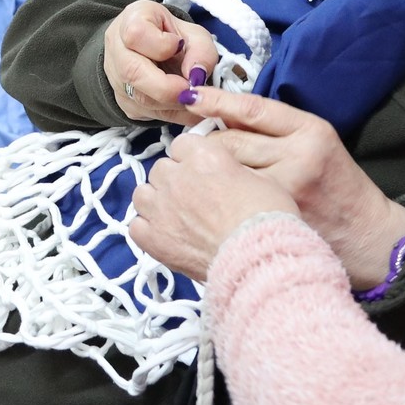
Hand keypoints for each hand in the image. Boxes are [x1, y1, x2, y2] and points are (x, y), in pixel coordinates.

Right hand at [101, 1, 221, 125]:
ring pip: (140, 99)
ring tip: (192, 94)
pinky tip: (184, 105)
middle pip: (133, 72)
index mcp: (130, 22)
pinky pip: (148, 115)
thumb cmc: (171, 37)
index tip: (178, 46)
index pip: (136, 35)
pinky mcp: (124, 103)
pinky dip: (173, 113)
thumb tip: (196, 75)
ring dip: (173, 103)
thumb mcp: (192, 33)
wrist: (151, 51)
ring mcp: (115, 79)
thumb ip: (201, 50)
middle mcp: (116, 50)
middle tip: (190, 88)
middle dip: (168, 87)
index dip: (162, 45)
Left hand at [128, 133, 298, 283]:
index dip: (191, 158)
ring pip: (143, 194)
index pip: (182, 144)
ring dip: (156, 201)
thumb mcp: (261, 179)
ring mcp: (161, 208)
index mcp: (204, 156)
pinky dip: (147, 229)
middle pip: (161, 168)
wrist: (257, 260)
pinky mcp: (153, 238)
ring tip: (175, 216)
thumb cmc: (267, 220)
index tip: (200, 170)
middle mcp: (177, 177)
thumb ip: (232, 168)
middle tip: (193, 197)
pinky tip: (165, 235)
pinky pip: (136, 225)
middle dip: (174, 179)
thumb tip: (224, 171)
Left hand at [176, 90, 404, 290]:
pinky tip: (201, 202)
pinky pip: (227, 203)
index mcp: (311, 133)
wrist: (367, 236)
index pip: (253, 110)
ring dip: (202, 173)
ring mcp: (283, 193)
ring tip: (197, 178)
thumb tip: (220, 114)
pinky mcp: (273, 221)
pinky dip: (209, 199)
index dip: (216, 100)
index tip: (192, 96)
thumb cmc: (339, 187)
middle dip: (205, 145)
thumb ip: (275, 129)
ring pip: (224, 172)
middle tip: (191, 151)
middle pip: (230, 141)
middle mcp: (298, 159)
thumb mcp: (317, 143)